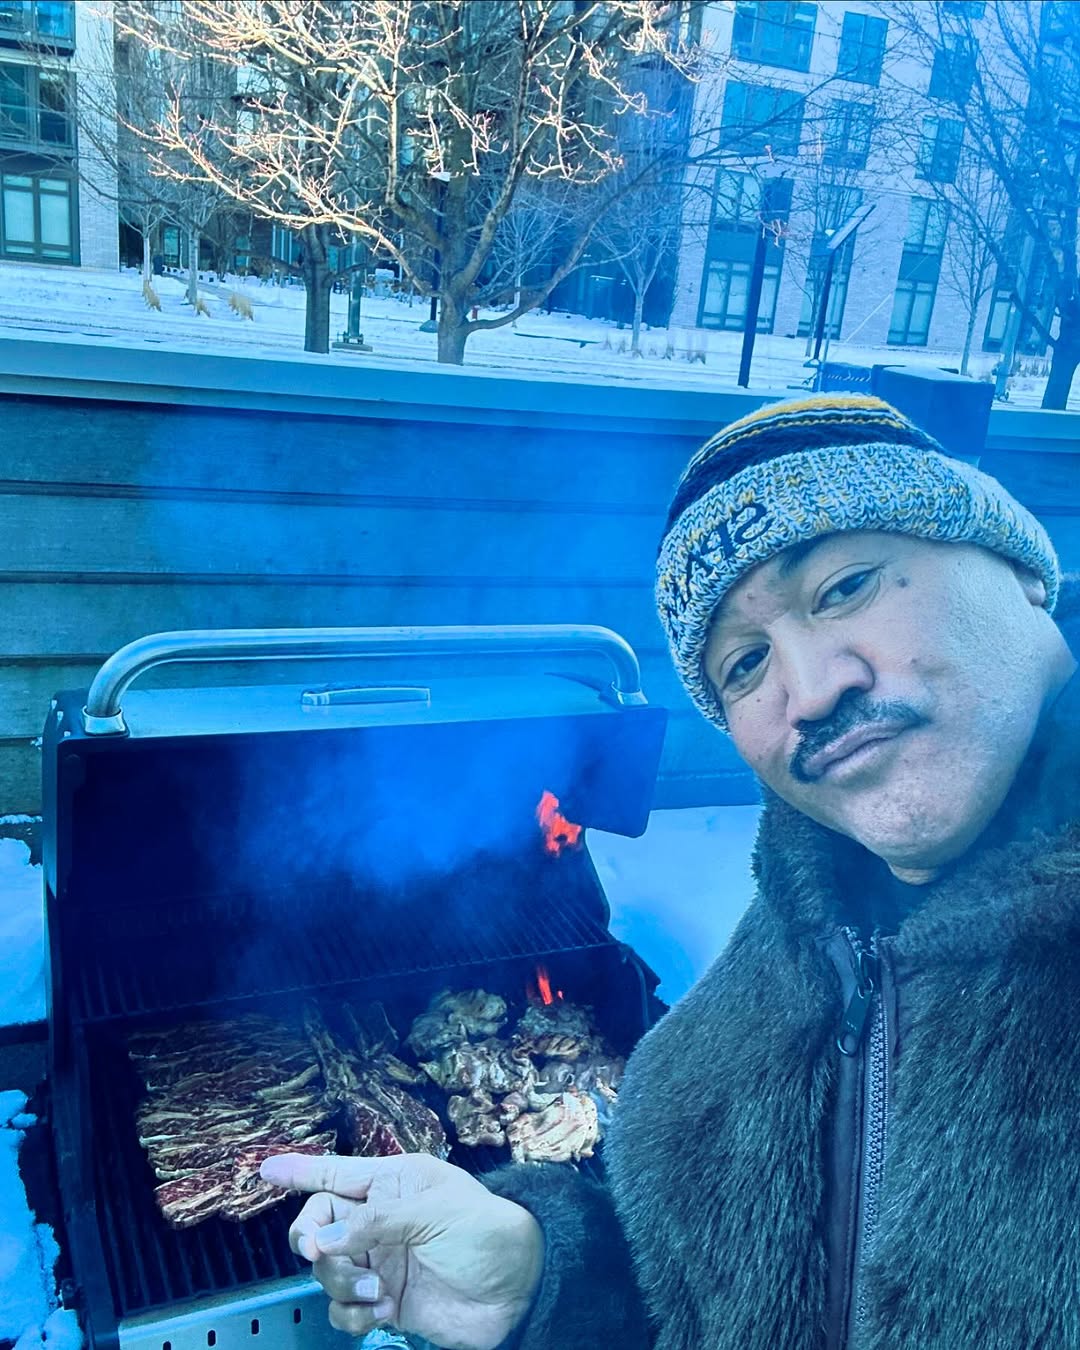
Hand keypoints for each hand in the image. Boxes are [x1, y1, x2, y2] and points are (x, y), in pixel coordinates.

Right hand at [260, 1151, 543, 1348]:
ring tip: (376, 1291)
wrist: (520, 1289)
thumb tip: (323, 1238)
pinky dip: (354, 1315)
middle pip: (318, 1224)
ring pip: (327, 1270)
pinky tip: (383, 1311)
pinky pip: (344, 1310)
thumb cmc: (486, 1231)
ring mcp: (379, 1262)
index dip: (300, 1170)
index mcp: (393, 1183)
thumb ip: (378, 1223)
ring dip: (341, 1282)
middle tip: (318, 1253)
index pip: (336, 1172)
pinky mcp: (384, 1302)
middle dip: (310, 1238)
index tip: (264, 1170)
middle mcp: (378, 1221)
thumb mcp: (436, 1213)